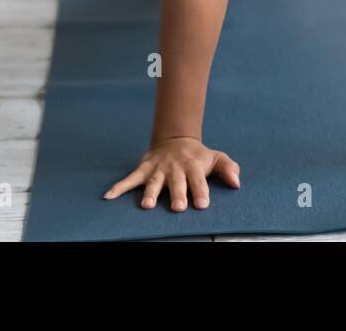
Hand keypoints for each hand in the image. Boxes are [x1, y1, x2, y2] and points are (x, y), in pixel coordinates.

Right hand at [104, 135, 240, 210]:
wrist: (176, 138)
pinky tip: (108, 196)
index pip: (199, 180)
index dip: (201, 191)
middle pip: (177, 182)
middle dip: (178, 194)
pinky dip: (119, 187)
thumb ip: (228, 168)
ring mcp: (158, 169)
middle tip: (178, 207)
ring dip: (150, 193)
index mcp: (193, 166)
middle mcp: (175, 168)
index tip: (202, 204)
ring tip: (146, 205)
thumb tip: (237, 183)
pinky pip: (130, 178)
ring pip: (154, 182)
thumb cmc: (198, 156)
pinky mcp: (144, 169)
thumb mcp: (216, 157)